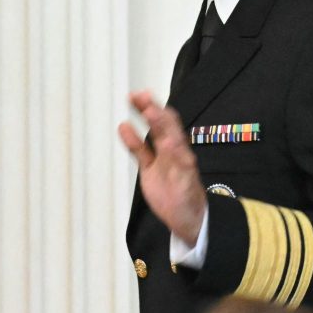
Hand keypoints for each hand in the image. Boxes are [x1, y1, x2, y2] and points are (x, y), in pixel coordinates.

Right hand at [118, 90, 206, 246]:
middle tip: (137, 94)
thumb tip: (170, 141)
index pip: (171, 127)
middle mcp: (172, 151)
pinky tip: (123, 128)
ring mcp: (160, 158)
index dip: (160, 114)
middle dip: (150, 107)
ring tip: (131, 99)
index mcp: (182, 152)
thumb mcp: (185, 182)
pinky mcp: (151, 168)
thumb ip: (177, 162)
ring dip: (142, 116)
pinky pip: (140, 151)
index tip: (149, 104)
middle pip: (161, 124)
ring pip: (150, 133)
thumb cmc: (190, 200)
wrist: (186, 218)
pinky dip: (132, 139)